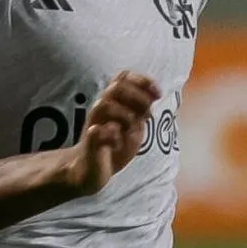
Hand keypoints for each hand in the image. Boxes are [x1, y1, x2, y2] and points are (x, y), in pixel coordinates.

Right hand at [62, 70, 161, 195]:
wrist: (89, 170)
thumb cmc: (112, 145)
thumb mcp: (133, 125)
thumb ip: (141, 110)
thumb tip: (154, 94)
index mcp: (112, 103)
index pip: (123, 78)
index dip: (142, 80)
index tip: (157, 94)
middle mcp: (101, 110)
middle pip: (115, 87)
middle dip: (137, 96)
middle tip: (147, 113)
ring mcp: (94, 125)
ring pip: (104, 105)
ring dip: (125, 115)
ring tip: (132, 127)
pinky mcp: (89, 144)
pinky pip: (95, 132)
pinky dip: (111, 135)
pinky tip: (118, 143)